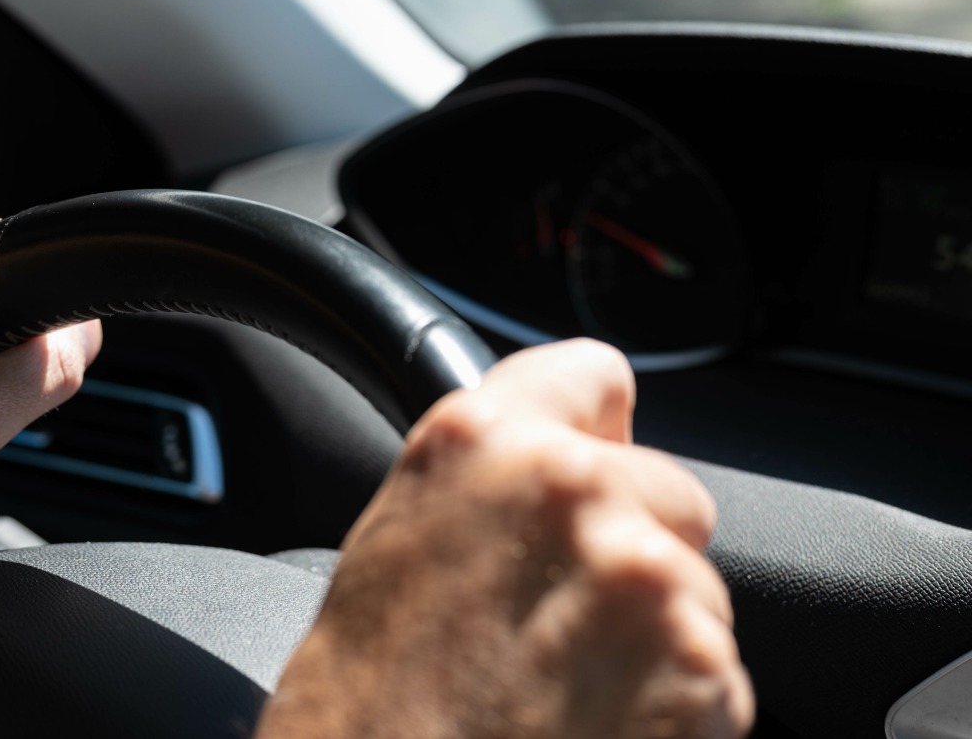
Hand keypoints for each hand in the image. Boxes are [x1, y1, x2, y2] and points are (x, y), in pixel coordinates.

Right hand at [258, 339, 752, 738]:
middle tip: (552, 622)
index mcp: (480, 441)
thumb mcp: (391, 546)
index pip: (594, 374)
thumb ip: (482, 484)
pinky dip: (675, 705)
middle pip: (663, 490)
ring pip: (692, 590)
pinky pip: (715, 674)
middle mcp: (574, 489)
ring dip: (651, 634)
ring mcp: (649, 581)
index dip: (590, 432)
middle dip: (630, 546)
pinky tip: (592, 728)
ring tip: (561, 691)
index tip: (586, 473)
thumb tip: (547, 468)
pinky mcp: (706, 673)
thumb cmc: (362, 709)